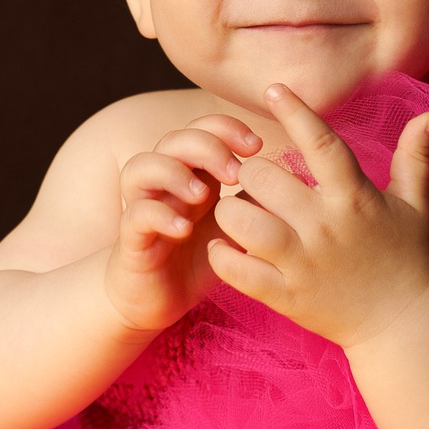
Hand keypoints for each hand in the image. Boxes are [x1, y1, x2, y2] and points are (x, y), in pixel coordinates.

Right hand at [103, 113, 262, 332]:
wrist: (159, 301)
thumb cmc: (199, 260)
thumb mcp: (237, 228)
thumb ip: (257, 202)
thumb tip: (297, 180)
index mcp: (191, 174)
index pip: (201, 129)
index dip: (225, 127)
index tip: (257, 146)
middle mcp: (163, 184)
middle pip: (172, 140)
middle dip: (205, 146)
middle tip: (234, 171)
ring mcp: (144, 207)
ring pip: (141, 167)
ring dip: (173, 173)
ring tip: (203, 194)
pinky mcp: (131, 239)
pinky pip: (136, 214)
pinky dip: (160, 215)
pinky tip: (184, 228)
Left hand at [205, 84, 428, 348]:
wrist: (403, 325)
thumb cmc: (407, 258)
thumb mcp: (416, 205)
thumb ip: (415, 157)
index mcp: (354, 198)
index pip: (321, 143)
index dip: (296, 112)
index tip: (274, 89)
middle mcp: (325, 227)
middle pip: (264, 178)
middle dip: (250, 171)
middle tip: (254, 181)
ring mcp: (302, 263)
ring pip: (241, 220)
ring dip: (230, 210)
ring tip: (240, 211)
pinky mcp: (286, 296)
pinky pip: (236, 270)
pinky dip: (222, 255)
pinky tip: (227, 246)